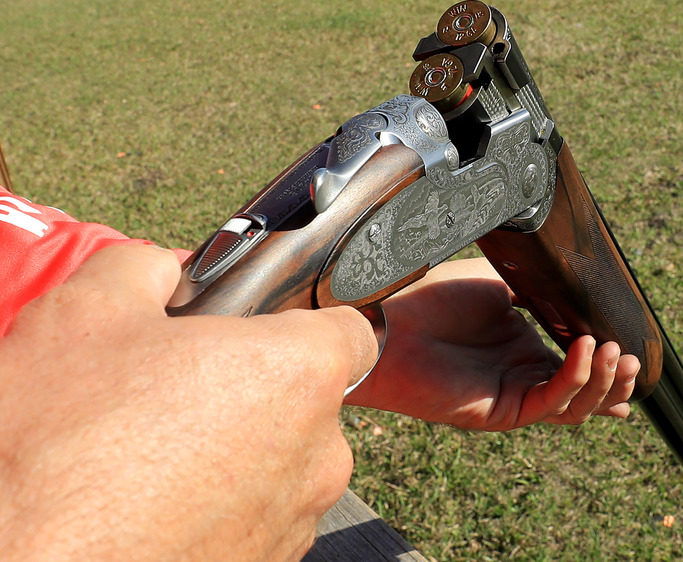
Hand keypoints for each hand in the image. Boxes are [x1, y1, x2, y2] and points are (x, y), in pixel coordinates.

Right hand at [0, 245, 376, 560]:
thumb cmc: (57, 451)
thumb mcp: (86, 315)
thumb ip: (147, 268)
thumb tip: (167, 270)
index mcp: (297, 376)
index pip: (348, 328)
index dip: (304, 318)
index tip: (259, 325)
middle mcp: (318, 454)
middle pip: (307, 398)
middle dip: (251, 384)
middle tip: (176, 385)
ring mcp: (295, 520)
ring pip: (279, 459)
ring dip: (232, 446)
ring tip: (150, 447)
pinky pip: (255, 513)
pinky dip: (218, 501)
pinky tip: (151, 495)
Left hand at [345, 258, 640, 429]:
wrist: (388, 315)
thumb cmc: (430, 296)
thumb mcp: (497, 283)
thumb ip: (535, 290)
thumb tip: (570, 283)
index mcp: (521, 350)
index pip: (576, 367)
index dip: (607, 367)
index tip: (636, 357)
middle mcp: (519, 377)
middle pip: (582, 395)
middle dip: (614, 380)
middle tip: (632, 359)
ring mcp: (510, 397)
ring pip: (572, 408)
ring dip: (601, 383)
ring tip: (617, 354)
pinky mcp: (498, 411)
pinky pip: (548, 403)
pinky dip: (574, 379)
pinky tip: (586, 350)